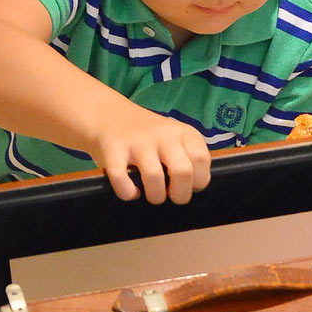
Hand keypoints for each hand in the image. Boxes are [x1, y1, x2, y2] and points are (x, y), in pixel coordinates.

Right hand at [91, 103, 211, 204]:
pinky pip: (121, 179)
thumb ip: (189, 159)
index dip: (198, 180)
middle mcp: (163, 135)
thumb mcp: (176, 139)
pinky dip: (127, 192)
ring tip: (153, 194)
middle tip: (172, 195)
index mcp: (183, 133)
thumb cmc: (149, 137)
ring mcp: (138, 141)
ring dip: (156, 196)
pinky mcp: (114, 149)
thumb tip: (192, 189)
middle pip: (182, 171)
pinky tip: (131, 191)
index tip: (188, 184)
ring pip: (154, 177)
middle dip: (180, 195)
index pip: (201, 160)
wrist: (110, 115)